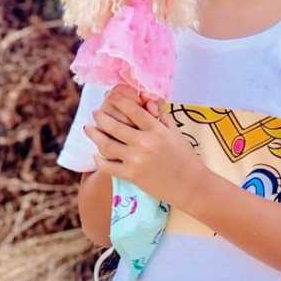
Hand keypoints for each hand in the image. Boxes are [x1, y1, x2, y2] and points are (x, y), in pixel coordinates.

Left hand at [84, 84, 204, 208]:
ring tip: (88, 128)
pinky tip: (95, 154)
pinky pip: (108, 166)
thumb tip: (148, 101)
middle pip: (113, 125)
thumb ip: (161, 116)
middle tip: (96, 112)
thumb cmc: (185, 157)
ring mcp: (136, 160)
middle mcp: (144, 143)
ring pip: (106, 144)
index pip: (132, 109)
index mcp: (156, 129)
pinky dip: (99, 159)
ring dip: (94, 135)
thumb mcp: (175, 132)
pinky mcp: (132, 176)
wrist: (191, 185)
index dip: (117, 100)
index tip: (110, 96)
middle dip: (100, 116)